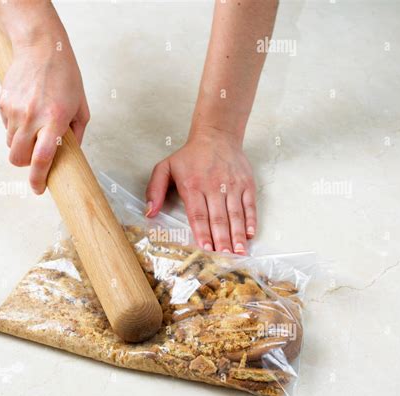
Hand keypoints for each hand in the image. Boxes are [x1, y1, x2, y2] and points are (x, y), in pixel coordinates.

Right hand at [0, 38, 89, 193]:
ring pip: (11, 144)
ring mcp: (15, 110)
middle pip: (18, 158)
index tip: (39, 189)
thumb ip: (77, 135)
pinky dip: (15, 128)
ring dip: (21, 145)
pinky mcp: (3, 102)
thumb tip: (71, 155)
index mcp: (55, 120)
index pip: (42, 158)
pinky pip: (6, 127)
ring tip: (34, 130)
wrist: (41, 46)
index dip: (38, 178)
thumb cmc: (66, 76)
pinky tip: (27, 114)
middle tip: (35, 161)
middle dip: (26, 166)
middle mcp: (33, 117)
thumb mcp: (81, 107)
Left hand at [145, 128, 256, 253]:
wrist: (217, 135)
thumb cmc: (190, 156)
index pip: (198, 214)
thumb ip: (155, 190)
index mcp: (193, 186)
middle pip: (218, 217)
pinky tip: (249, 234)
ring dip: (237, 234)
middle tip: (225, 256)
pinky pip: (249, 204)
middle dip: (222, 239)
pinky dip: (250, 220)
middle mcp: (214, 186)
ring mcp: (232, 185)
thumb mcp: (165, 168)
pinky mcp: (246, 183)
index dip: (202, 232)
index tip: (206, 248)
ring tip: (239, 251)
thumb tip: (149, 213)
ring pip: (235, 214)